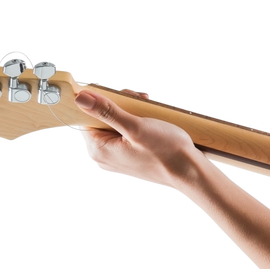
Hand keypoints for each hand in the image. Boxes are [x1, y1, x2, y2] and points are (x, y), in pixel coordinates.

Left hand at [75, 89, 201, 195]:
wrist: (189, 171)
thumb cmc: (165, 152)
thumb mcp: (136, 127)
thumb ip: (107, 112)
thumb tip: (81, 99)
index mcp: (99, 150)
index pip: (87, 117)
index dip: (103, 102)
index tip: (122, 97)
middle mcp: (105, 156)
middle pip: (103, 119)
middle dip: (122, 105)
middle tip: (141, 100)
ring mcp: (118, 157)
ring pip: (117, 124)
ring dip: (132, 112)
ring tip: (149, 109)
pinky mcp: (131, 156)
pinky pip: (127, 134)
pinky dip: (138, 123)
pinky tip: (152, 120)